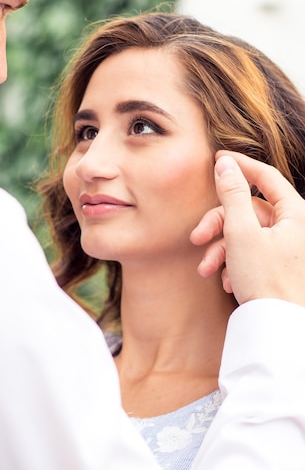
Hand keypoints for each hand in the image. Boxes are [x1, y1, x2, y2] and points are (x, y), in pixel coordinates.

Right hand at [191, 151, 304, 306]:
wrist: (277, 332)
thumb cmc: (265, 281)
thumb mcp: (241, 232)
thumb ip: (232, 194)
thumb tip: (225, 163)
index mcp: (296, 213)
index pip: (265, 176)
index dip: (240, 165)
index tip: (216, 159)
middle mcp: (296, 227)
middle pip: (249, 209)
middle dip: (218, 223)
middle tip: (196, 236)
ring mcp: (288, 247)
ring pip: (246, 233)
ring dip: (220, 248)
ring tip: (206, 268)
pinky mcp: (279, 265)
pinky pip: (251, 251)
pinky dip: (233, 261)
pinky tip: (223, 279)